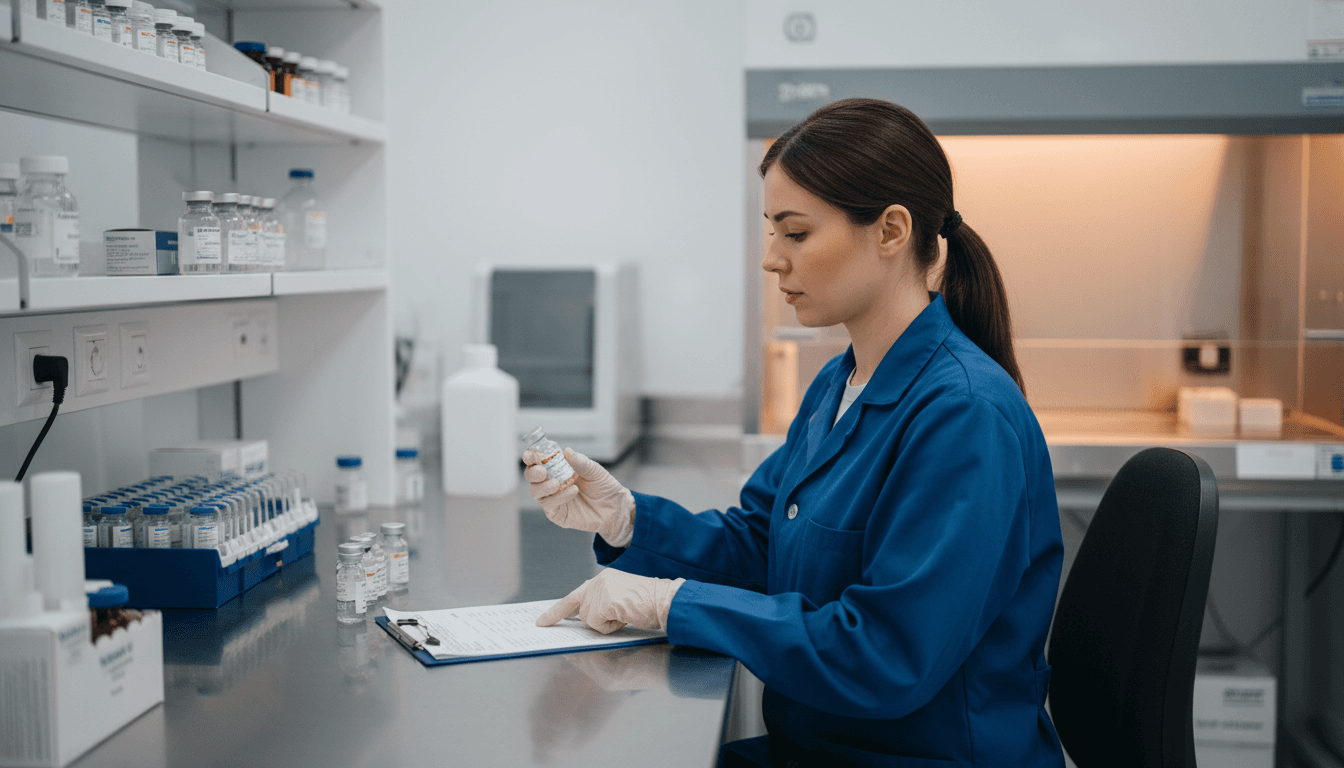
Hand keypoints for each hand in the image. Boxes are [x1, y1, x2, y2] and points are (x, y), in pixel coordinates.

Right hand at [523, 448, 634, 546]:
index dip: (531, 456)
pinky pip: (549, 505)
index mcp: (557, 468)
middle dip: (532, 472)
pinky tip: (572, 491)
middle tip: (542, 471)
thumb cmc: (603, 486)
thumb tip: (566, 451)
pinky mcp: (557, 513)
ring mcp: (552, 498)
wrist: (615, 507)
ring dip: (543, 486)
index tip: (531, 454)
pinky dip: (558, 497)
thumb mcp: (595, 470)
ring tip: (557, 483)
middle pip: (531, 476)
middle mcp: (551, 482)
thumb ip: (580, 462)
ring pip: (535, 491)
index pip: (538, 460)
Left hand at [536, 569, 684, 633]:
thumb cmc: (649, 603)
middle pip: (582, 612)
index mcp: (603, 579)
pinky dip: (612, 626)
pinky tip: (626, 615)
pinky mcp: (603, 601)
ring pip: (590, 620)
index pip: (575, 596)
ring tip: (627, 614)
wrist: (665, 600)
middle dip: (598, 621)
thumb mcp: (621, 601)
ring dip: (608, 624)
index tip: (542, 621)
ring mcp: (600, 590)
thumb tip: (585, 620)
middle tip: (615, 616)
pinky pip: (598, 625)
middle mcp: (598, 581)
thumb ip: (602, 606)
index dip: (557, 611)